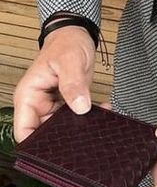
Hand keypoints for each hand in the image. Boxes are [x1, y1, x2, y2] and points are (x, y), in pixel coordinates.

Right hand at [12, 25, 103, 142]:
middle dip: (63, 139)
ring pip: (62, 129)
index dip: (36, 146)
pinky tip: (103, 112)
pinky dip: (89, 118)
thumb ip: (73, 84)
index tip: (56, 151)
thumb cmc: (66, 43)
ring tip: (96, 125)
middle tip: (84, 139)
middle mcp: (38, 104)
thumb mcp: (69, 60)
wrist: (76, 34)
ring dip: (79, 128)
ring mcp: (53, 105)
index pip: (24, 132)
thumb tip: (80, 107)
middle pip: (44, 135)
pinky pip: (76, 118)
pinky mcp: (67, 104)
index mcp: (28, 96)